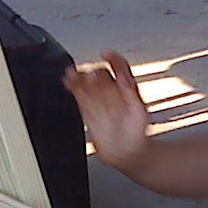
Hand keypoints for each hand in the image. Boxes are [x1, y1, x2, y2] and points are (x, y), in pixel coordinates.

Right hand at [63, 50, 150, 170]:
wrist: (128, 152)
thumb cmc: (137, 132)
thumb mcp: (138, 110)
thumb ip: (130, 93)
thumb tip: (124, 75)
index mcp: (126, 88)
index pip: (119, 68)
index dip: (113, 59)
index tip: (106, 54)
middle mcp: (112, 92)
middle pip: (99, 75)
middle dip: (93, 73)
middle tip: (89, 76)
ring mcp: (99, 100)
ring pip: (87, 83)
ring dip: (79, 77)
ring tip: (71, 73)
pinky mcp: (88, 110)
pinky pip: (79, 95)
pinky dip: (73, 87)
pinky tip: (68, 82)